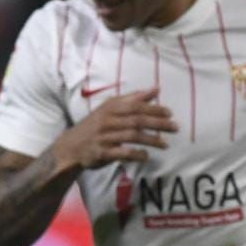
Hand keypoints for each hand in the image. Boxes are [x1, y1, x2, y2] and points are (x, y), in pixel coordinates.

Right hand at [53, 90, 176, 169]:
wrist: (71, 147)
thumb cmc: (96, 126)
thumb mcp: (111, 109)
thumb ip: (134, 99)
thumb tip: (156, 89)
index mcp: (110, 107)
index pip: (135, 105)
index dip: (154, 108)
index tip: (170, 113)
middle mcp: (107, 120)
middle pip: (136, 120)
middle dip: (158, 123)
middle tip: (175, 127)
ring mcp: (104, 136)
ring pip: (132, 136)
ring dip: (151, 140)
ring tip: (166, 144)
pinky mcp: (101, 152)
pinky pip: (122, 153)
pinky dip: (136, 154)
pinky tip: (146, 156)